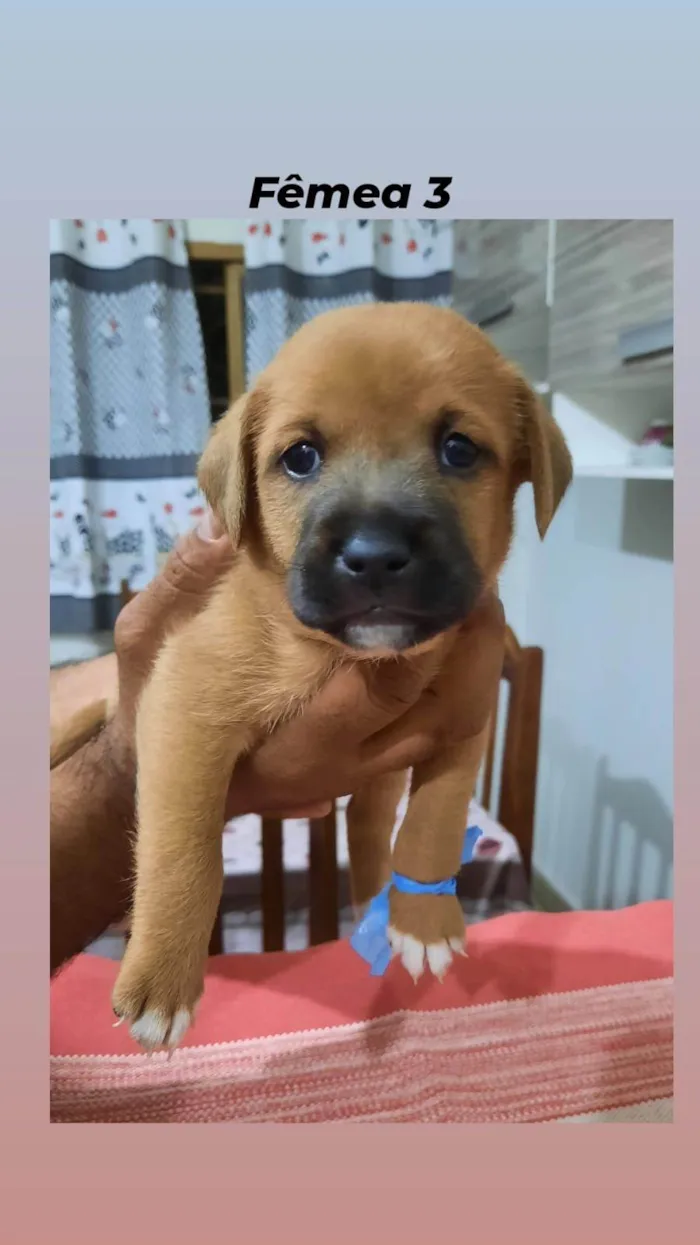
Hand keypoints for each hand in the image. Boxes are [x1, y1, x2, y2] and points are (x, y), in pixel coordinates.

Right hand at [112, 513, 504, 820]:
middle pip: (441, 715)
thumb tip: (219, 522)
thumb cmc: (155, 698)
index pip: (383, 688)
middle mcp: (341, 764)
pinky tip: (460, 634)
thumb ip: (182, 581)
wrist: (162, 772)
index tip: (441, 577)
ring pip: (451, 730)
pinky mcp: (373, 769)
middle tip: (480, 582)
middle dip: (470, 646)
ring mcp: (363, 773)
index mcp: (292, 738)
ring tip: (481, 601)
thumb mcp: (148, 636)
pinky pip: (440, 736)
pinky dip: (462, 684)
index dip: (427, 638)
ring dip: (476, 666)